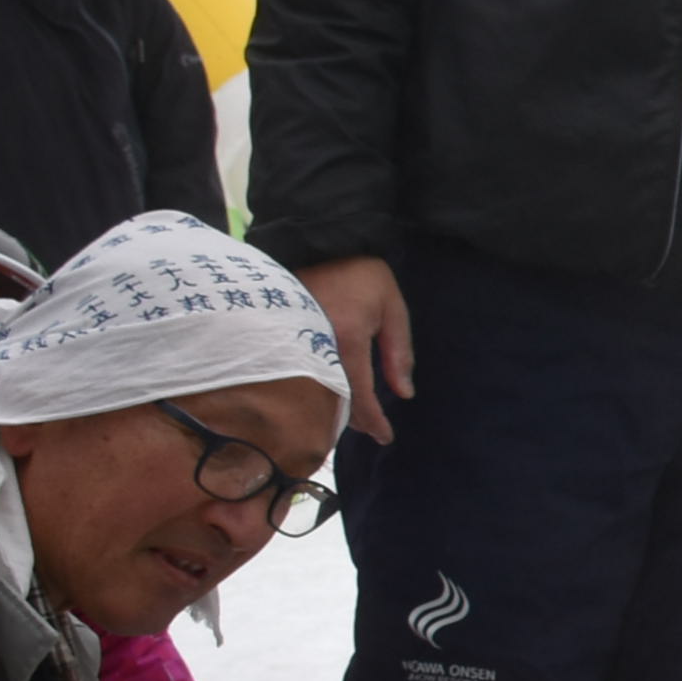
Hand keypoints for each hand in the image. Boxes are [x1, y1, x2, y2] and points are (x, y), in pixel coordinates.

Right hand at [300, 255, 414, 443]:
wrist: (316, 242)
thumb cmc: (361, 273)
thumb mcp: (391, 307)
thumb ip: (399, 352)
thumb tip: (403, 394)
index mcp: (347, 337)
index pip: (359, 394)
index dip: (373, 421)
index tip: (386, 438)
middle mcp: (315, 344)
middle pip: (332, 400)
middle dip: (353, 421)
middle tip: (374, 430)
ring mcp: (292, 342)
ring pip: (312, 392)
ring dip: (333, 408)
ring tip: (356, 416)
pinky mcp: (278, 338)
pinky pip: (297, 375)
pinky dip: (315, 390)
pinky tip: (330, 394)